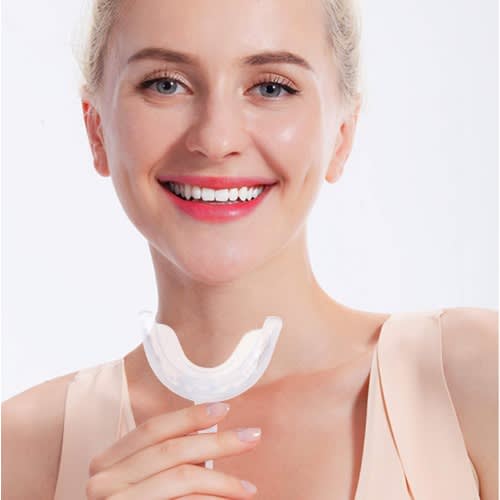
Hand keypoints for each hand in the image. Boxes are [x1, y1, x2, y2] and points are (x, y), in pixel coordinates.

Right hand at [86, 402, 259, 498]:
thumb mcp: (144, 481)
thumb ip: (168, 459)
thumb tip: (212, 432)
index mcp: (106, 462)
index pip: (153, 429)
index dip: (189, 416)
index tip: (223, 409)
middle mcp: (104, 482)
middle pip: (173, 450)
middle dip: (219, 442)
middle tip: (252, 437)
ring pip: (183, 477)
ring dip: (223, 480)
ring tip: (248, 488)